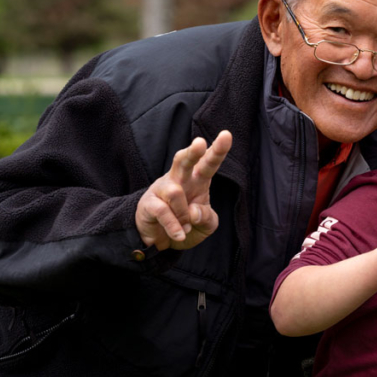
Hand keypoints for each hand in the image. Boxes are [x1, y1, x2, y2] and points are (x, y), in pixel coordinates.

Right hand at [135, 131, 232, 250]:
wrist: (161, 242)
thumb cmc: (187, 225)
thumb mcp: (206, 225)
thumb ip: (206, 217)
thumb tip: (193, 212)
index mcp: (198, 180)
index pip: (209, 163)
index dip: (217, 150)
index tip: (226, 135)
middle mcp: (180, 179)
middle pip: (184, 160)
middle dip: (192, 151)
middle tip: (200, 143)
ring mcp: (162, 189)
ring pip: (175, 192)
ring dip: (184, 215)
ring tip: (186, 227)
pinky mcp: (149, 203)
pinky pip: (163, 211)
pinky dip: (174, 226)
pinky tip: (179, 234)